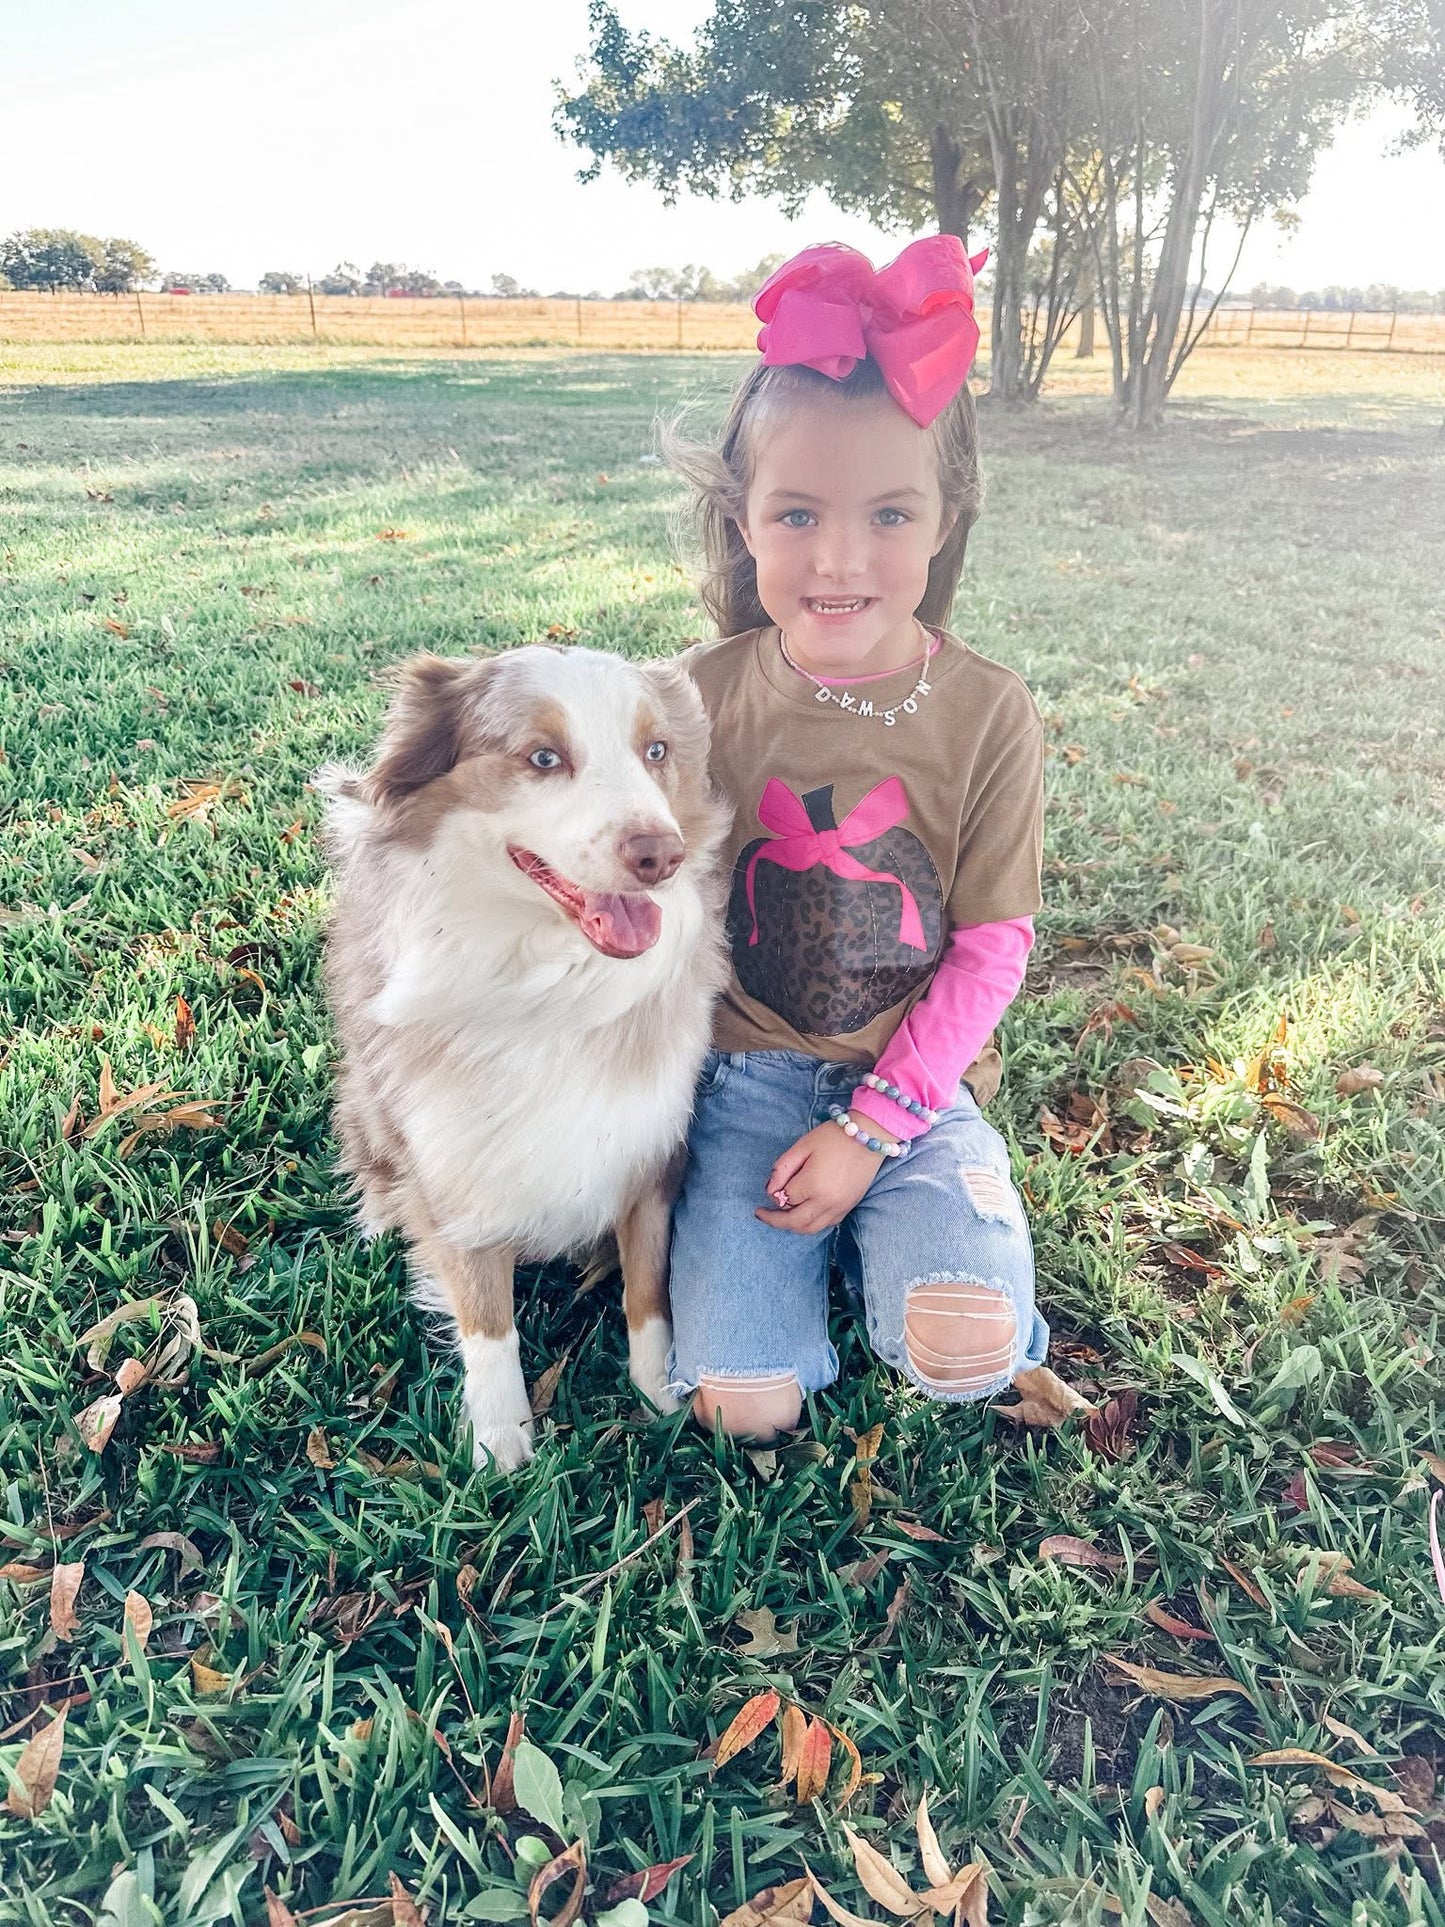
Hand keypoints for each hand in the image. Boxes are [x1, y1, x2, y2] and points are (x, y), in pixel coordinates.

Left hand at [755, 1112, 899, 1234]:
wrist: (869, 1137)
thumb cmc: (833, 1137)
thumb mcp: (802, 1146)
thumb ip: (782, 1169)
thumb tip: (770, 1190)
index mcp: (813, 1185)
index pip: (785, 1199)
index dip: (775, 1192)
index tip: (773, 1184)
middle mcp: (826, 1202)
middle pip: (794, 1222)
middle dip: (775, 1220)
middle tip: (762, 1214)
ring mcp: (839, 1208)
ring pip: (809, 1229)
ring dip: (792, 1226)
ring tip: (781, 1216)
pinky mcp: (848, 1208)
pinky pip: (825, 1225)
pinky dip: (811, 1224)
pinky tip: (804, 1213)